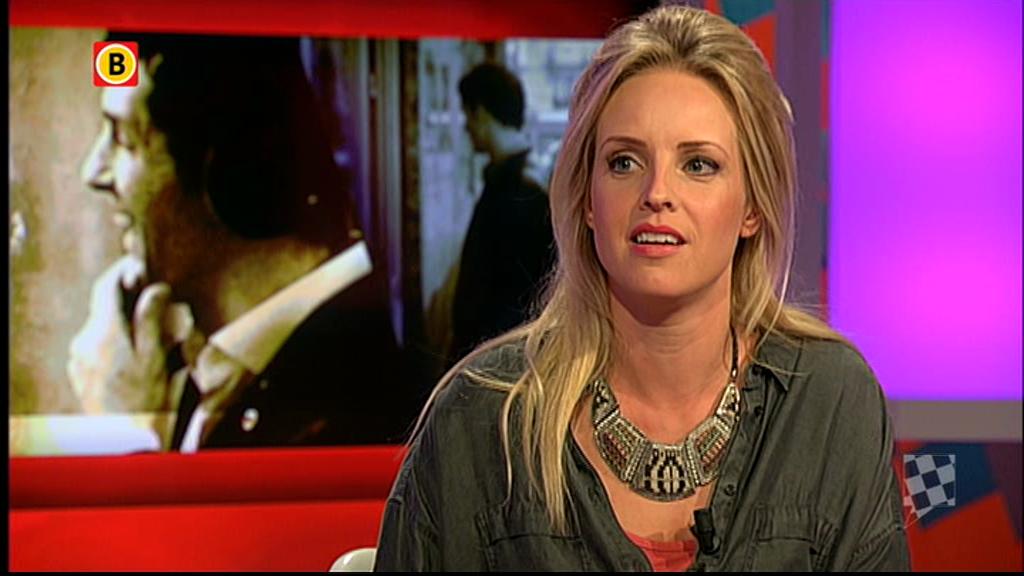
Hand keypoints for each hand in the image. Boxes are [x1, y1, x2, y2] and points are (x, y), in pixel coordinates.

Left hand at [68, 255, 176, 412]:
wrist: (124, 439)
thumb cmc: (145, 401)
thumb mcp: (156, 357)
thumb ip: (152, 319)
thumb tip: (156, 289)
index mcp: (105, 333)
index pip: (106, 286)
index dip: (122, 270)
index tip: (137, 265)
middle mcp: (85, 341)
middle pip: (103, 305)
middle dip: (127, 298)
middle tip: (153, 300)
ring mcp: (78, 357)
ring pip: (100, 325)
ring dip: (121, 322)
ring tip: (147, 334)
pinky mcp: (78, 371)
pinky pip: (95, 344)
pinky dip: (113, 340)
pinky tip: (132, 355)